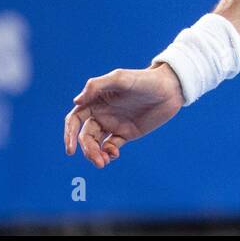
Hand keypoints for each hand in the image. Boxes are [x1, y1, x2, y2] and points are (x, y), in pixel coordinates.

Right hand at [64, 64, 185, 167]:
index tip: (70, 149)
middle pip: (85, 136)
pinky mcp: (127, 133)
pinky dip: (109, 153)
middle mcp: (102, 113)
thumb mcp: (120, 78)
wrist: (171, 89)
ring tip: (104, 162)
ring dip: (96, 155)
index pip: (75, 119)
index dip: (69, 134)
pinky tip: (115, 154)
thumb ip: (97, 86)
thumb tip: (76, 102)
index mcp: (96, 101)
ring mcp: (114, 124)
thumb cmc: (144, 79)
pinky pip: (112, 147)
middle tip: (97, 159)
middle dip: (88, 150)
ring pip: (97, 144)